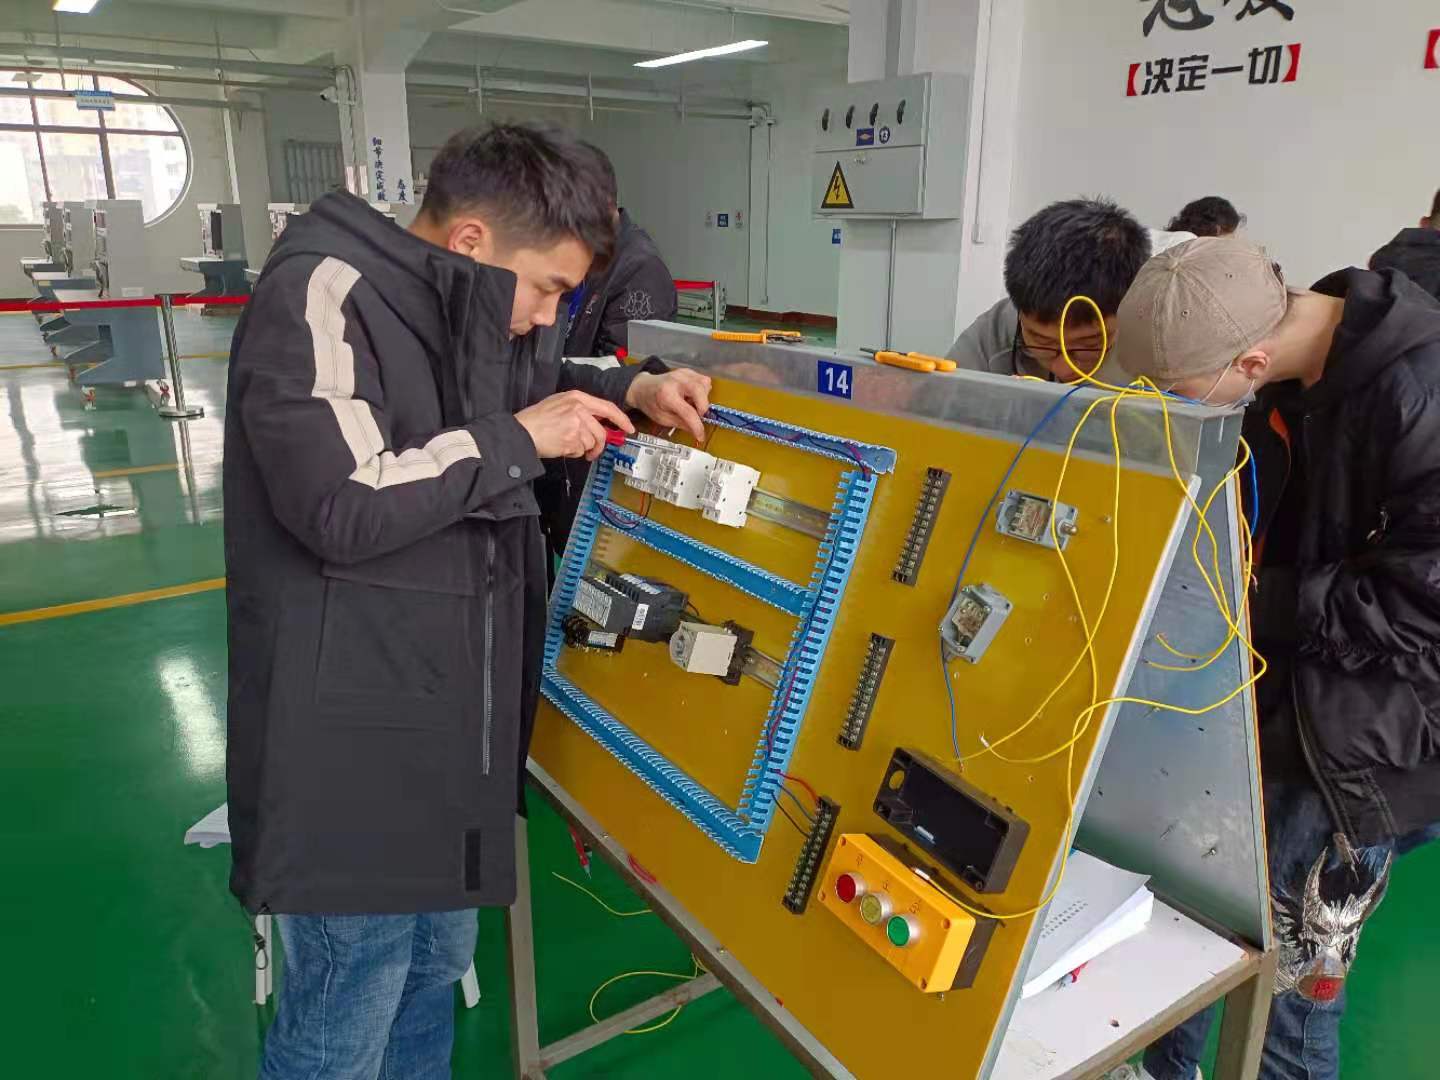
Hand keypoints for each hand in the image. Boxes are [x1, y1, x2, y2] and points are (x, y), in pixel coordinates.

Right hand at [515, 391, 634, 460]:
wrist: (522, 431)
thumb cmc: (537, 418)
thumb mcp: (560, 403)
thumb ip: (580, 409)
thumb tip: (599, 422)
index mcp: (577, 397)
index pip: (607, 407)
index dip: (621, 419)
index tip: (629, 428)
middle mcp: (579, 409)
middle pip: (601, 432)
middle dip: (599, 445)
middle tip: (593, 451)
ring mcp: (576, 424)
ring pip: (592, 443)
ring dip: (583, 449)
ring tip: (568, 445)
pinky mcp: (572, 440)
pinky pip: (581, 450)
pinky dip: (574, 452)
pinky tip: (562, 446)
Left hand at [625, 369, 711, 443]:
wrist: (643, 387)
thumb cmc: (651, 404)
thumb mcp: (663, 419)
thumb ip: (681, 424)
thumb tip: (697, 431)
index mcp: (666, 396)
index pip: (688, 412)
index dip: (697, 426)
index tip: (700, 435)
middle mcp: (675, 381)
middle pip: (699, 390)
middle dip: (703, 406)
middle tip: (697, 414)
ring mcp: (682, 374)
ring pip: (705, 384)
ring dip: (703, 397)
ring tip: (692, 403)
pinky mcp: (687, 371)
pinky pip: (703, 380)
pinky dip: (702, 390)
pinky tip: (692, 396)